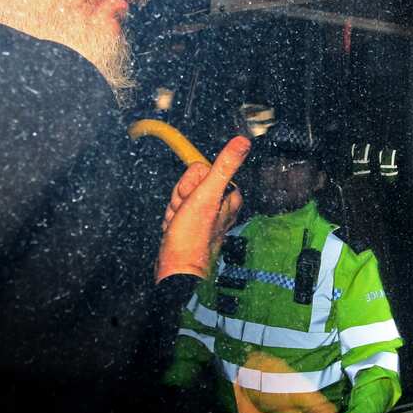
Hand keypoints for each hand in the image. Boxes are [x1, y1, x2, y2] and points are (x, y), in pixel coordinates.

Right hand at [157, 135, 249, 280]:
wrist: (177, 269)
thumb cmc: (193, 236)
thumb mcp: (209, 195)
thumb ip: (225, 166)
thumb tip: (242, 142)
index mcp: (228, 195)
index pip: (200, 169)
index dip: (190, 183)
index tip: (191, 198)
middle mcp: (220, 204)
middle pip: (189, 182)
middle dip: (180, 197)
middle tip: (184, 213)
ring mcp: (205, 215)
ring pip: (179, 197)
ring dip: (174, 210)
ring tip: (179, 224)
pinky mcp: (192, 225)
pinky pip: (174, 211)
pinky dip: (171, 220)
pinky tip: (175, 230)